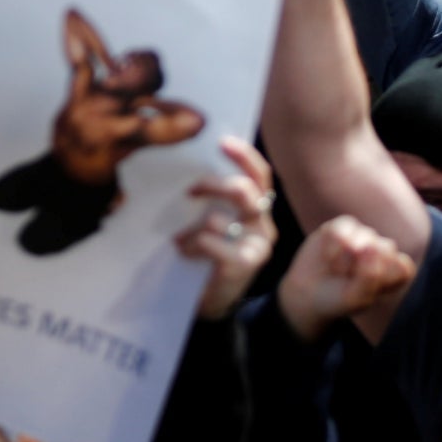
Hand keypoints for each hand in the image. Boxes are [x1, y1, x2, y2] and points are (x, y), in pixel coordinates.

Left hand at [177, 137, 277, 319]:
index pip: (260, 175)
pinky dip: (192, 243)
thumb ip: (209, 195)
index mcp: (257, 207)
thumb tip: (187, 161)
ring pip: (220, 218)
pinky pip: (211, 241)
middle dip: (213, 185)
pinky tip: (183, 250)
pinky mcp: (244, 265)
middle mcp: (263, 223)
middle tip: (189, 190)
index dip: (245, 156)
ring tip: (179, 235)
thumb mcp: (209, 218)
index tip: (222, 142)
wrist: (211, 299)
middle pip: (244, 191)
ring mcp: (256, 245)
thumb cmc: (207, 252)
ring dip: (191, 225)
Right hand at [276, 214, 418, 339]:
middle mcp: (381, 252)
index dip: (384, 277)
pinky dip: (334, 244)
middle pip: (386, 249)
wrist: (307, 294)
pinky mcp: (342, 227)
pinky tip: (327, 257)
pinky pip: (344, 226)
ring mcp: (362, 237)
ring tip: (336, 271)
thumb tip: (371, 246)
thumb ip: (370, 277)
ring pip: (366, 236)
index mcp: (393, 273)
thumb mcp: (356, 298)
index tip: (367, 290)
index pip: (403, 268)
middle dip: (363, 267)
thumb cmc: (338, 299)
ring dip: (347, 258)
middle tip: (348, 281)